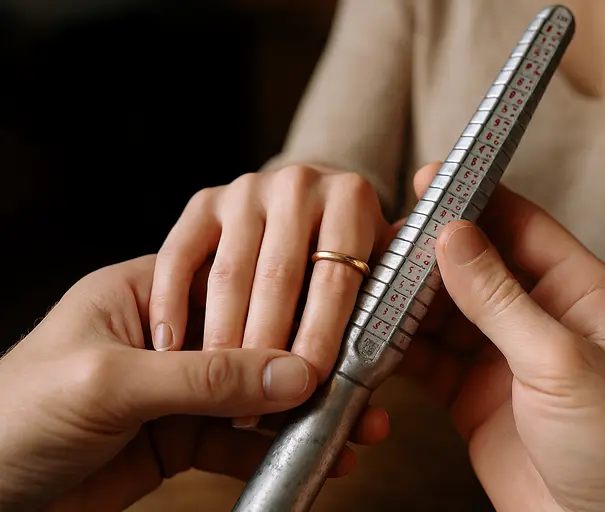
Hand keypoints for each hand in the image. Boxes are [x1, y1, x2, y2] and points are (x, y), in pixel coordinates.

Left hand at [0, 256, 387, 511]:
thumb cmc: (12, 416)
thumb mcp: (109, 383)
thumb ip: (202, 377)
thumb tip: (290, 373)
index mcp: (141, 295)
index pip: (232, 285)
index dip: (287, 301)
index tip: (339, 319)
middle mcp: (165, 338)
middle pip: (254, 343)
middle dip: (310, 364)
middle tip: (362, 380)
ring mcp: (175, 391)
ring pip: (255, 396)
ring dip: (306, 412)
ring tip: (358, 425)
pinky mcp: (179, 439)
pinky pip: (241, 442)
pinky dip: (280, 450)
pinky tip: (320, 456)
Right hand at [148, 165, 394, 426]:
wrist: (307, 197)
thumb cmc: (346, 251)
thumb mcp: (376, 265)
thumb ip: (384, 299)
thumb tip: (382, 352)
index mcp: (350, 199)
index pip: (334, 281)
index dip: (320, 337)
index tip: (306, 385)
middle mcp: (298, 186)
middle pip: (278, 278)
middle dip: (265, 349)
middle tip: (254, 406)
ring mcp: (248, 190)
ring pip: (229, 273)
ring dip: (220, 338)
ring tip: (215, 392)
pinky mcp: (205, 200)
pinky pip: (179, 254)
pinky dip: (170, 302)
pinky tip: (169, 344)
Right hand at [399, 169, 604, 510]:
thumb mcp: (559, 361)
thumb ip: (500, 298)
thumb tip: (454, 236)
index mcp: (577, 292)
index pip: (521, 225)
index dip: (475, 199)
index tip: (429, 180)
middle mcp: (538, 316)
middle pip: (474, 265)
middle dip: (428, 253)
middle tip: (382, 241)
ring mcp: (503, 355)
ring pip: (445, 311)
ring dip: (408, 300)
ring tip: (369, 288)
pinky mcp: (473, 393)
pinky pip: (429, 357)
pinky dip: (400, 347)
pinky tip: (375, 338)